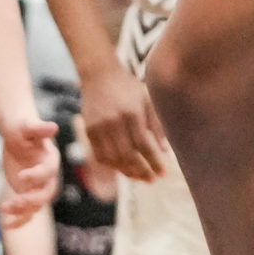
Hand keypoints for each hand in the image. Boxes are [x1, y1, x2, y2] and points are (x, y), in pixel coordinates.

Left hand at [0, 116, 59, 226]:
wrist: (17, 136)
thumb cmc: (23, 129)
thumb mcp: (28, 126)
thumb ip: (39, 128)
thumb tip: (54, 127)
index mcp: (51, 159)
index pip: (48, 171)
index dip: (36, 176)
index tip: (20, 176)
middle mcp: (47, 176)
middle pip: (46, 193)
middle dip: (31, 199)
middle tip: (13, 201)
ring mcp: (37, 188)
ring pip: (36, 206)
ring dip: (21, 211)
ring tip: (4, 207)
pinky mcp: (27, 195)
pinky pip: (27, 213)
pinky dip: (18, 220)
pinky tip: (5, 224)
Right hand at [80, 62, 167, 183]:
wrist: (100, 75)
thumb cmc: (128, 87)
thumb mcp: (147, 100)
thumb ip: (156, 125)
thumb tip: (164, 151)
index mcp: (132, 112)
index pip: (144, 144)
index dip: (154, 161)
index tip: (163, 173)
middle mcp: (114, 121)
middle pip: (128, 155)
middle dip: (142, 171)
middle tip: (152, 179)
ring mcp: (99, 127)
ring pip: (113, 159)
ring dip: (127, 172)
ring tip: (140, 176)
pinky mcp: (89, 131)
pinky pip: (100, 156)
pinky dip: (113, 165)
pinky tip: (124, 168)